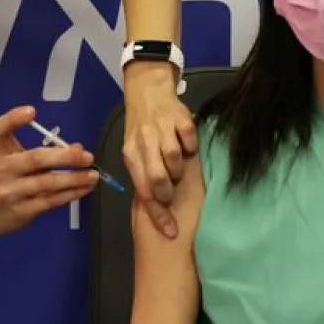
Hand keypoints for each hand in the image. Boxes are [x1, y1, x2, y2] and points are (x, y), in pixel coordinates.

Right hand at [0, 106, 97, 233]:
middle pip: (35, 159)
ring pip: (47, 183)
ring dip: (74, 179)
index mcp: (1, 152)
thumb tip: (78, 149)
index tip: (32, 112)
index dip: (13, 119)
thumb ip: (46, 151)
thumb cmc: (9, 179)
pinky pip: (51, 201)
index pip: (0, 131)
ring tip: (93, 175)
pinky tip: (85, 189)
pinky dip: (71, 194)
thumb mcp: (19, 161)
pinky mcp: (21, 211)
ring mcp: (11, 192)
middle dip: (65, 157)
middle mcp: (2, 170)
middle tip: (87, 157)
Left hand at [122, 64, 197, 238]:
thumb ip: (143, 174)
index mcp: (131, 154)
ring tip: (178, 169)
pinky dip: (191, 147)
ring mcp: (162, 129)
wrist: (146, 91)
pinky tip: (188, 147)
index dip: (157, 214)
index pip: (142, 190)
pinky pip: (189, 139)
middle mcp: (144, 142)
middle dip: (167, 193)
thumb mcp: (134, 151)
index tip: (170, 232)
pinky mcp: (180, 118)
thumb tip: (154, 206)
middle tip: (172, 195)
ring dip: (178, 170)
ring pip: (172, 158)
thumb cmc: (141, 129)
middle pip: (156, 177)